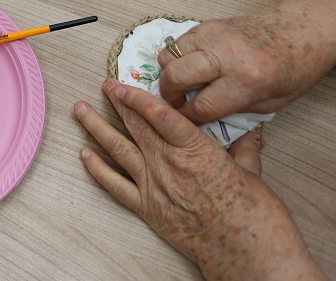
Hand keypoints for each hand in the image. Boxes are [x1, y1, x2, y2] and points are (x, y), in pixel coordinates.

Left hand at [75, 80, 324, 279]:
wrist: (245, 252)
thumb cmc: (254, 213)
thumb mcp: (252, 172)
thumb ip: (243, 151)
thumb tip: (247, 138)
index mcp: (195, 148)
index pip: (159, 114)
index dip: (137, 96)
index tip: (123, 83)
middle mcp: (168, 163)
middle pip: (136, 126)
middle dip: (117, 103)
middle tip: (103, 86)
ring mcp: (154, 185)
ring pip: (119, 149)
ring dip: (97, 127)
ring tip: (81, 110)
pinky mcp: (148, 209)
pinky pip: (115, 185)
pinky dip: (98, 169)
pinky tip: (85, 154)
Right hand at [155, 0, 335, 123]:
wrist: (304, 28)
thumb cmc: (296, 69)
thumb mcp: (273, 103)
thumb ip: (235, 108)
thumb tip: (201, 112)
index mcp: (247, 81)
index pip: (201, 106)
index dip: (189, 117)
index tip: (188, 119)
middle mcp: (226, 56)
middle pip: (176, 77)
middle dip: (169, 95)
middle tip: (177, 101)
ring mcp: (214, 35)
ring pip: (169, 55)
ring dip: (170, 72)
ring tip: (183, 82)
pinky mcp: (209, 24)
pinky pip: (179, 42)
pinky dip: (177, 56)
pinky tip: (192, 65)